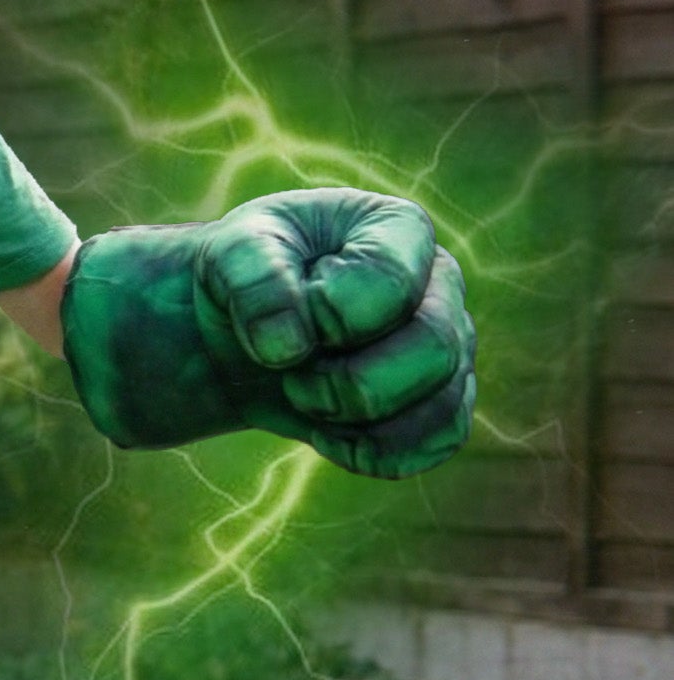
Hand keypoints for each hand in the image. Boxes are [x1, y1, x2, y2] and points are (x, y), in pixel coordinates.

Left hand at [62, 188, 475, 478]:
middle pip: (435, 348)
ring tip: (304, 396)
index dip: (328, 315)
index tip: (287, 312)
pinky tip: (328, 434)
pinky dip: (376, 452)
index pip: (390, 284)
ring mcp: (449, 343)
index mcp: (397, 227)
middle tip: (289, 372)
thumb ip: (256, 281)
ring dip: (356, 419)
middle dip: (347, 380)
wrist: (242, 329)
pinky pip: (438, 442)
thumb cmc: (248, 274)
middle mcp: (440, 283)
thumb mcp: (232, 254)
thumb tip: (290, 346)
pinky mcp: (440, 399)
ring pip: (443, 405)